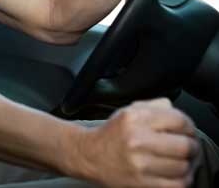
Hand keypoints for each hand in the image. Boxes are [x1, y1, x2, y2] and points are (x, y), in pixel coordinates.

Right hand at [78, 98, 198, 186]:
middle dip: (193, 146)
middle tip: (191, 146)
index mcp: (134, 117)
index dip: (189, 125)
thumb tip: (173, 108)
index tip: (189, 129)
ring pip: (183, 167)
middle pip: (184, 145)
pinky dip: (184, 179)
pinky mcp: (142, 183)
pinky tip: (179, 173)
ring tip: (185, 160)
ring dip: (189, 164)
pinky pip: (176, 184)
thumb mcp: (128, 111)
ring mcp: (139, 163)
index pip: (178, 120)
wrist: (91, 154)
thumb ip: (152, 106)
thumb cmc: (112, 133)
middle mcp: (136, 139)